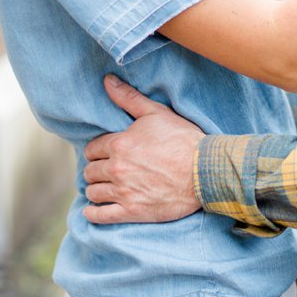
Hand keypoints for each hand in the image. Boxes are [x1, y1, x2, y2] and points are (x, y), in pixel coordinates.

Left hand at [82, 75, 204, 223]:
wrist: (206, 171)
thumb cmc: (184, 140)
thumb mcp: (157, 114)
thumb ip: (129, 98)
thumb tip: (107, 81)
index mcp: (119, 144)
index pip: (92, 149)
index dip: (98, 151)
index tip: (105, 154)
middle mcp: (117, 168)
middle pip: (91, 171)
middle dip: (97, 170)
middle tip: (107, 171)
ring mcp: (123, 191)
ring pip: (94, 192)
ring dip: (97, 189)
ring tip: (105, 188)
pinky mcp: (132, 211)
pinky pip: (100, 216)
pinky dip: (93, 213)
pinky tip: (94, 210)